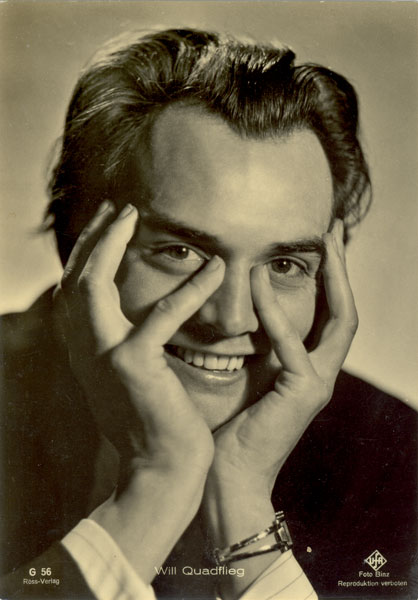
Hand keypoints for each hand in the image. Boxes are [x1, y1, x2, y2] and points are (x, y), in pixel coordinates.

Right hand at [53, 201, 225, 580]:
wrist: (159, 468)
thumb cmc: (151, 422)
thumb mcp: (124, 377)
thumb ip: (118, 345)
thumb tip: (127, 319)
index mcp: (84, 351)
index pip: (74, 289)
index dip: (87, 253)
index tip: (106, 224)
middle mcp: (82, 350)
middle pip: (73, 277)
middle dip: (91, 237)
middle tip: (117, 207)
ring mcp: (103, 356)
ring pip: (93, 284)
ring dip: (111, 243)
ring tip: (134, 216)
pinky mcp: (133, 365)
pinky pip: (161, 315)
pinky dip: (190, 288)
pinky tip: (216, 267)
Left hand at [201, 220, 356, 597]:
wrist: (227, 477)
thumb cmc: (229, 427)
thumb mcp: (244, 375)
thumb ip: (251, 344)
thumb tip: (236, 308)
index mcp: (307, 369)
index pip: (329, 315)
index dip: (330, 279)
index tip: (321, 244)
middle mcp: (321, 373)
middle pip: (346, 311)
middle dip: (344, 271)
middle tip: (335, 230)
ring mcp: (317, 384)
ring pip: (340, 322)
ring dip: (333, 280)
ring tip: (323, 243)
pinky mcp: (302, 395)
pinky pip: (292, 347)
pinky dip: (277, 315)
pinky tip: (261, 286)